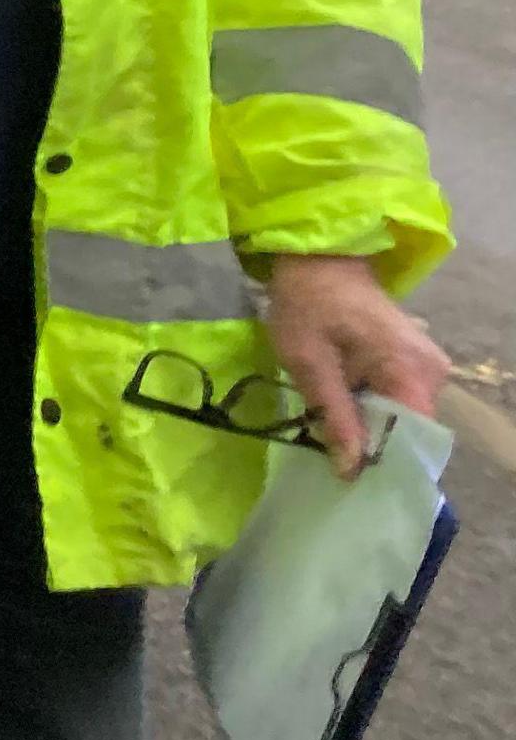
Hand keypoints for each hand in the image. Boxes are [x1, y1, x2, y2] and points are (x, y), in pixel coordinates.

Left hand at [264, 252, 449, 480]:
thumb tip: (351, 470)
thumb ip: (334, 415)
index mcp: (412, 370)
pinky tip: (342, 417)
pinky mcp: (411, 362)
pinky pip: (397, 400)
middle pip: (409, 429)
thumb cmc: (307, 305)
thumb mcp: (309, 362)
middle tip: (333, 463)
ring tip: (332, 441)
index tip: (352, 479)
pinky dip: (371, 411)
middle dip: (373, 447)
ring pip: (401, 417)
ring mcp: (425, 366)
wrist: (317, 260)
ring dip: (369, 429)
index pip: (414, 436)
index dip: (384, 460)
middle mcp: (432, 372)